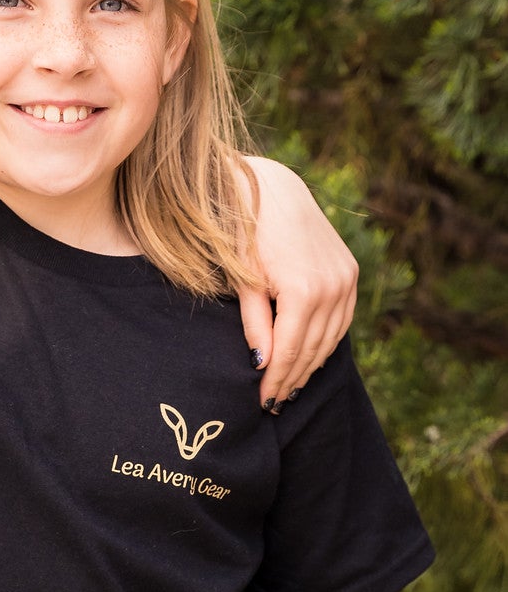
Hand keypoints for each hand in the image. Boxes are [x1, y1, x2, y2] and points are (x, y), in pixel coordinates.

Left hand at [236, 157, 357, 407]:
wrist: (274, 189)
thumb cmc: (247, 233)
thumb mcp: (243, 280)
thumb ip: (254, 323)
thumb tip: (261, 364)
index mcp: (302, 291)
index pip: (288, 351)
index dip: (275, 379)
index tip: (262, 402)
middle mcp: (332, 287)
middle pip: (311, 349)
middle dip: (291, 378)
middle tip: (273, 402)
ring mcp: (345, 280)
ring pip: (330, 338)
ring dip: (310, 365)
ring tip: (289, 386)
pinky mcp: (349, 273)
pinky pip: (341, 320)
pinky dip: (325, 341)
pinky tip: (309, 356)